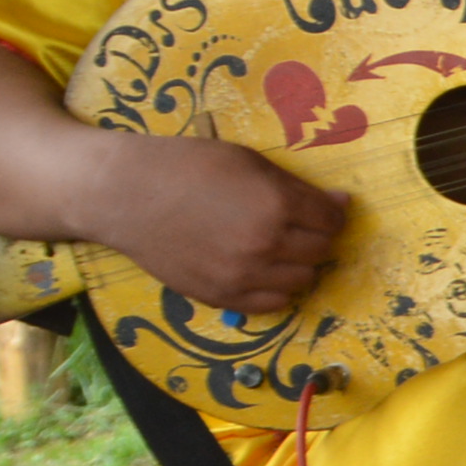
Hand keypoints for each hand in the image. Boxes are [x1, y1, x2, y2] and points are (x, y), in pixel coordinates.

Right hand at [88, 132, 344, 315]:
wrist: (123, 194)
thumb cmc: (186, 167)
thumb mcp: (248, 162)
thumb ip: (298, 187)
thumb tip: (342, 203)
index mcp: (276, 206)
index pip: (332, 220)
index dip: (331, 212)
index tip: (322, 209)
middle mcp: (265, 245)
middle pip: (321, 250)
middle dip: (316, 236)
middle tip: (296, 225)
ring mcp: (243, 276)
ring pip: (302, 280)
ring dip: (297, 263)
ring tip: (275, 246)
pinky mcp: (221, 297)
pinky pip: (272, 304)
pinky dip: (275, 288)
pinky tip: (261, 268)